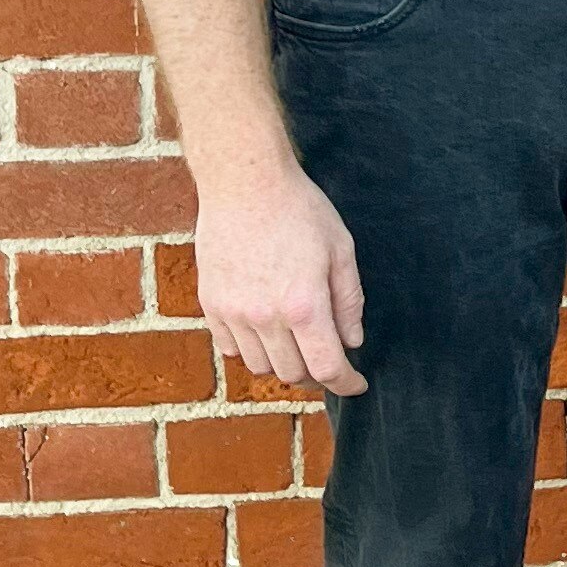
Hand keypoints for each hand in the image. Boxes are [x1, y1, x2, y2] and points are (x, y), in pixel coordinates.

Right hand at [195, 160, 367, 398]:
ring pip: (260, 367)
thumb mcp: (341, 250)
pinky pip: (230, 348)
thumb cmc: (298, 209)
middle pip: (293, 374)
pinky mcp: (210, 303)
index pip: (327, 368)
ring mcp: (233, 312)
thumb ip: (348, 301)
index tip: (356, 384)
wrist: (244, 181)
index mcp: (304, 305)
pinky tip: (264, 331)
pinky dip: (250, 350)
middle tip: (328, 359)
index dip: (346, 384)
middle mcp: (265, 316)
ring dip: (283, 364)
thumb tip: (352, 341)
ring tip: (296, 343)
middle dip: (317, 375)